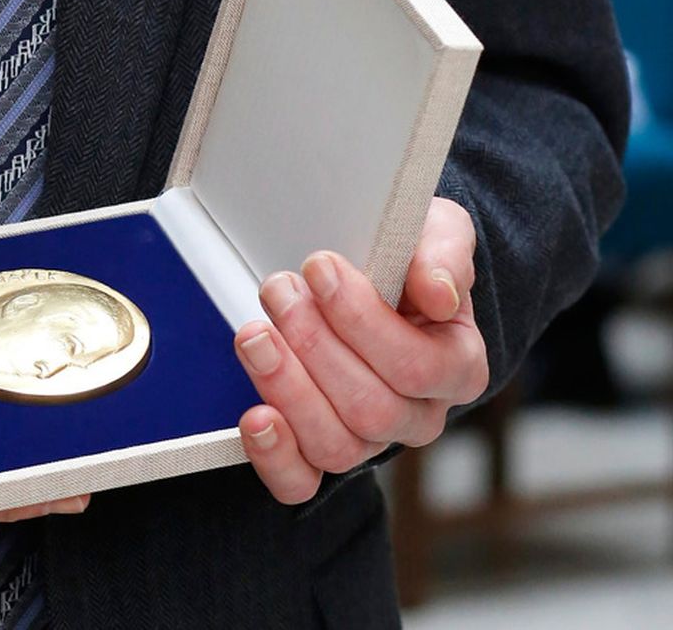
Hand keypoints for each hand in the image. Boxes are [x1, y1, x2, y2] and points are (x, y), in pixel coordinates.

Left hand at [233, 195, 488, 504]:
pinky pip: (303, 480)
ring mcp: (371, 438)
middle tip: (281, 290)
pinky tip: (255, 417)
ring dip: (287, 387)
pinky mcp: (321, 449)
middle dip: (315, 344)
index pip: (416, 367)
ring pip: (336, 446)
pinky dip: (275, 457)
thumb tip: (438, 294)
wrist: (374, 271)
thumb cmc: (407, 255)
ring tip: (256, 334)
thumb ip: (443, 256)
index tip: (319, 267)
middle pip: (371, 409)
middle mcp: (420, 415)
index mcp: (458, 366)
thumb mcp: (436, 233)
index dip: (362, 320)